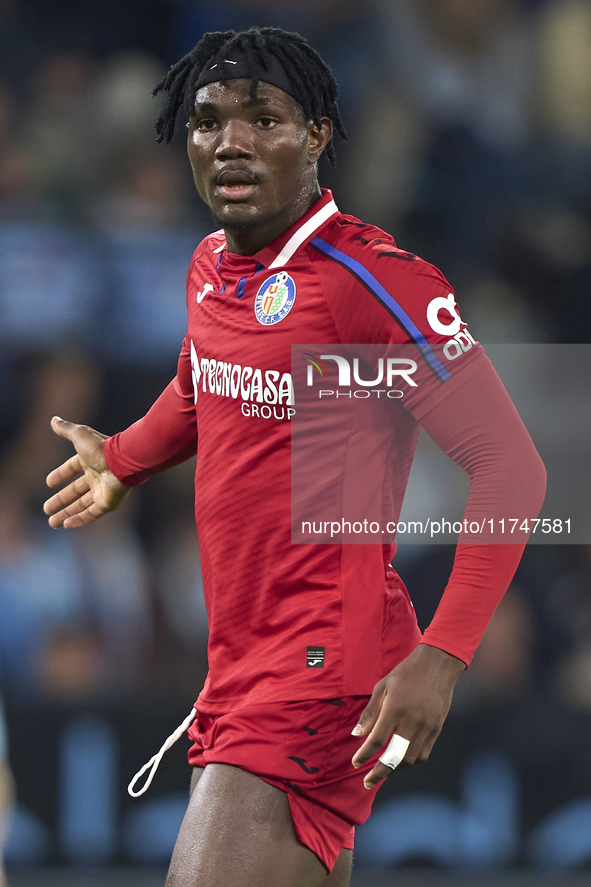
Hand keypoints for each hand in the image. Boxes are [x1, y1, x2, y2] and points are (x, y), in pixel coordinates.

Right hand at [43, 416, 130, 527]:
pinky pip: (91, 514)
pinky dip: (79, 520)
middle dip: (61, 500)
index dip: (60, 475)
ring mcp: (102, 491)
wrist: (124, 461)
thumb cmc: (101, 448)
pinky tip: (66, 525)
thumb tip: (53, 419)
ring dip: (66, 514)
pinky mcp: (108, 503)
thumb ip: (66, 429)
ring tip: (51, 522)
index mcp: (90, 460)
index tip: (48, 483)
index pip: (72, 469)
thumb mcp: (79, 436)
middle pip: (75, 491)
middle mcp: (96, 476)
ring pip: (81, 505)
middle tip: (46, 509)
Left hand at [351, 643, 465, 788]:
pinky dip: (410, 763)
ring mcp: (426, 727)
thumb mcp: (382, 687)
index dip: (365, 754)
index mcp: (395, 708)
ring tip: (382, 773)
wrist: (437, 665)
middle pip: (394, 756)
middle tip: (367, 782)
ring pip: (410, 759)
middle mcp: (411, 721)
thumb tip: (357, 734)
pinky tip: (400, 764)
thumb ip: (370, 713)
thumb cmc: (406, 674)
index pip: (377, 739)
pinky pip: (423, 754)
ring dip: (395, 770)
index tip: (355, 762)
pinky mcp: (436, 729)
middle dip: (379, 773)